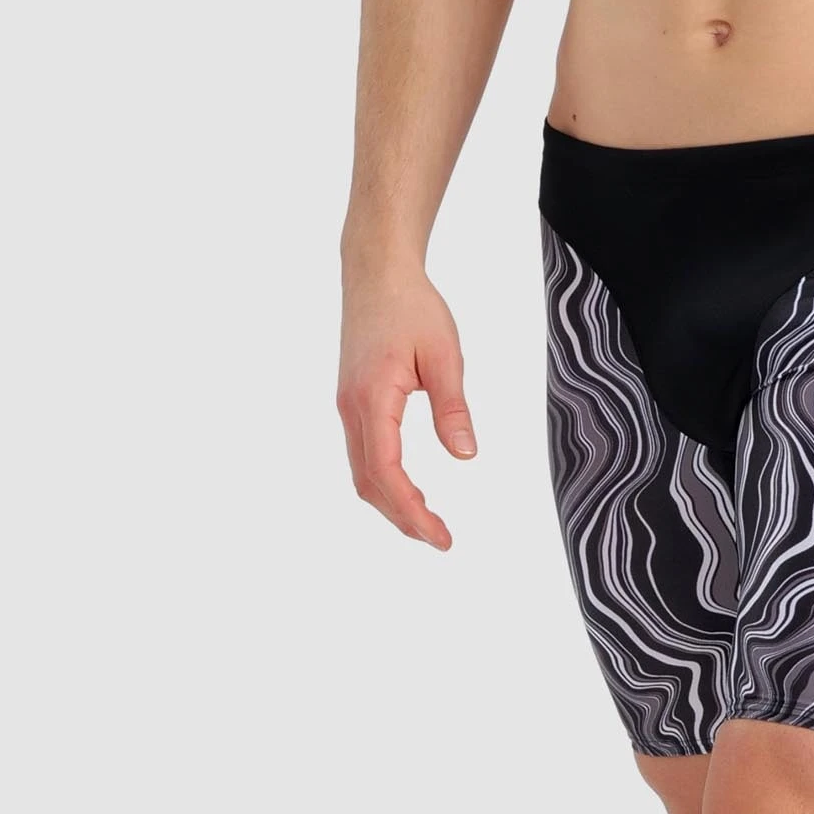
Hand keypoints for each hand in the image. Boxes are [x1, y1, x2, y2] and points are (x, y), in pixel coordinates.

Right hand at [337, 262, 475, 547]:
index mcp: (373, 399)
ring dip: (391, 502)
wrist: (376, 274)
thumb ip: (453, 407)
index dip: (412, 512)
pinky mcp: (352, 401)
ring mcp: (348, 406)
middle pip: (369, 483)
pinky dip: (383, 480)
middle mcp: (352, 409)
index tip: (440, 537)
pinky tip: (407, 487)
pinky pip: (363, 453)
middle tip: (439, 538)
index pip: (387, 473)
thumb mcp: (445, 354)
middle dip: (402, 517)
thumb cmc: (413, 307)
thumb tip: (466, 456)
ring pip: (362, 471)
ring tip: (427, 521)